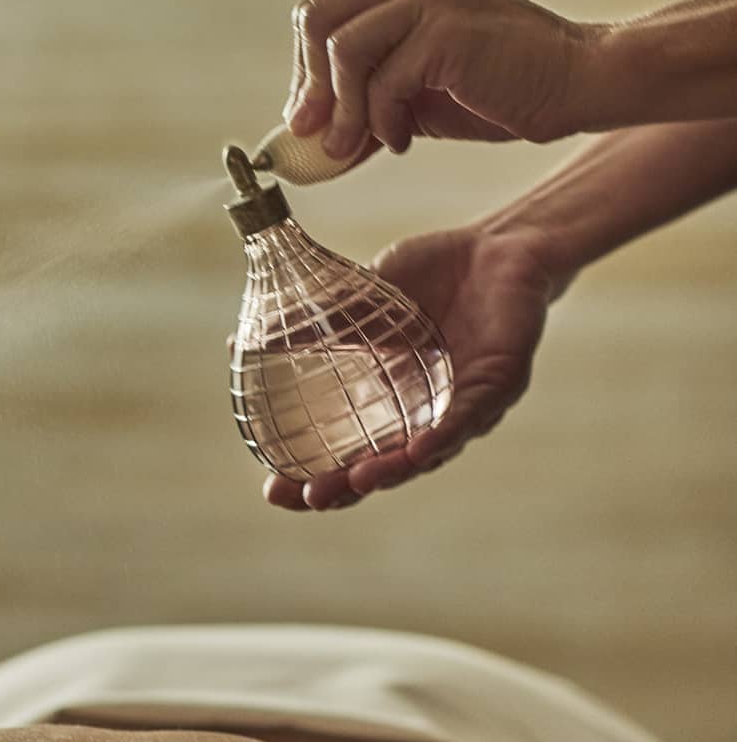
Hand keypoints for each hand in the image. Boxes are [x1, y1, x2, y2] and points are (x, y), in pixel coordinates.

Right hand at [262, 224, 560, 511]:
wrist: (496, 244)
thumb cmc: (430, 277)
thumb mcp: (360, 303)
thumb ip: (312, 326)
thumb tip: (242, 340)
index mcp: (389, 404)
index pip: (349, 454)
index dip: (315, 475)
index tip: (273, 489)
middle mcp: (425, 417)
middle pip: (382, 469)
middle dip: (344, 489)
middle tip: (304, 497)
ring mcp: (464, 406)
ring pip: (427, 453)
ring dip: (391, 472)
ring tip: (355, 484)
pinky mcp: (500, 384)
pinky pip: (470, 418)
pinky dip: (444, 436)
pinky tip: (420, 451)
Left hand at [285, 0, 602, 160]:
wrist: (576, 85)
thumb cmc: (496, 89)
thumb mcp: (412, 93)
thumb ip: (361, 99)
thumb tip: (299, 134)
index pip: (320, 14)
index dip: (305, 73)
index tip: (307, 120)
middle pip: (317, 21)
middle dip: (311, 89)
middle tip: (320, 139)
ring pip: (342, 51)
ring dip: (343, 112)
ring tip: (357, 147)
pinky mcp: (447, 24)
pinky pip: (382, 81)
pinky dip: (381, 121)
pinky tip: (401, 141)